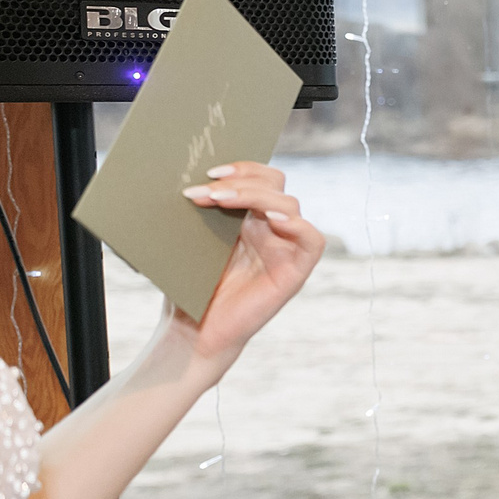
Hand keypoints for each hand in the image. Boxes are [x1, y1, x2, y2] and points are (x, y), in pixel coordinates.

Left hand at [178, 162, 324, 364]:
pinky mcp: (295, 272)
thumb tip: (185, 179)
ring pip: (288, 205)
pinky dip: (297, 226)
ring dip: (255, 196)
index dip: (240, 168)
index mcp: (247, 217)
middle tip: (206, 189)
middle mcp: (269, 228)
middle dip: (242, 179)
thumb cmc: (189, 288)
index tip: (207, 172)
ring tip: (219, 201)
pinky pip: (312, 241)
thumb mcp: (192, 241)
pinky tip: (271, 220)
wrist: (193, 331)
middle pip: (275, 183)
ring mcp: (285, 248)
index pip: (259, 177)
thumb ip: (200, 212)